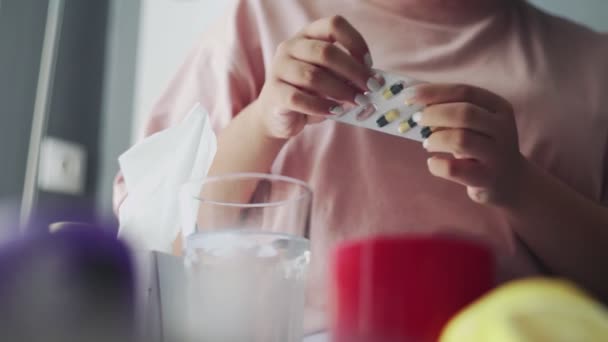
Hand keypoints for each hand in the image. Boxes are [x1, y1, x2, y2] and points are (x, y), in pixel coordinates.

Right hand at [253, 15, 380, 138]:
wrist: (277, 115)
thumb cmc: (310, 93)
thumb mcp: (330, 79)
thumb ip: (346, 76)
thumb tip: (371, 81)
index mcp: (307, 35)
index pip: (334, 25)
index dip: (355, 42)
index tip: (369, 64)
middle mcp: (290, 46)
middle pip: (326, 52)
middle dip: (353, 71)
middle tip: (371, 88)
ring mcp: (279, 68)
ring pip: (313, 76)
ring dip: (340, 91)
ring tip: (356, 102)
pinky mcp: (274, 92)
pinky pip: (299, 99)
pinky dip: (321, 107)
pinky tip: (335, 112)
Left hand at [410, 84, 526, 205]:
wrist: (511, 180)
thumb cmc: (483, 145)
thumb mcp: (476, 123)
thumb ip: (452, 109)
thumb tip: (415, 99)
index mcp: (499, 108)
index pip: (465, 92)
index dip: (434, 92)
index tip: (408, 95)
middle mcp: (502, 129)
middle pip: (464, 114)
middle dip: (434, 114)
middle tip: (417, 120)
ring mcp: (497, 155)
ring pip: (460, 140)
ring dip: (436, 139)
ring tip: (427, 143)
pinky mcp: (487, 179)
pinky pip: (454, 169)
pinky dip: (436, 165)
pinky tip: (433, 162)